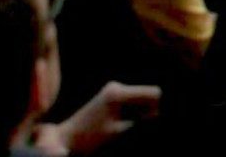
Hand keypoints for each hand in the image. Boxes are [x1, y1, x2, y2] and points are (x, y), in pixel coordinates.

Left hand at [39, 82, 160, 154]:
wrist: (68, 138)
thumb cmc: (92, 137)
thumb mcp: (120, 132)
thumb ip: (142, 122)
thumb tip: (157, 114)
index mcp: (118, 93)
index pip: (154, 93)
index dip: (157, 108)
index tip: (148, 122)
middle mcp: (117, 87)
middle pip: (148, 95)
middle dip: (149, 110)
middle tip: (133, 126)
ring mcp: (113, 90)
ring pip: (141, 99)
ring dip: (140, 112)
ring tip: (124, 126)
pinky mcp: (111, 95)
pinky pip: (132, 102)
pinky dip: (133, 113)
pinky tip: (121, 123)